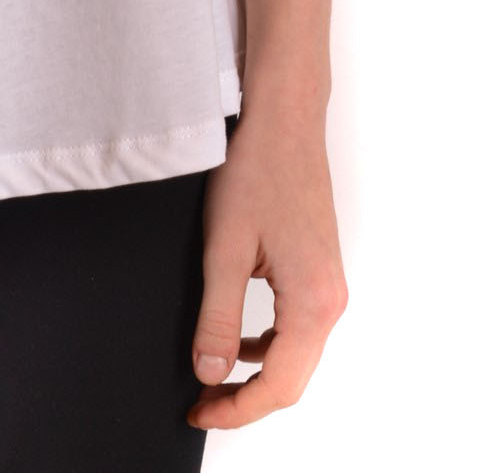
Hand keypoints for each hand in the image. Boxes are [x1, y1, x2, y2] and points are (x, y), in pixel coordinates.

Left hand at [187, 95, 348, 429]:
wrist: (282, 120)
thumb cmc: (256, 171)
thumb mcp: (224, 248)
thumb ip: (217, 317)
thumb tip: (210, 371)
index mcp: (313, 302)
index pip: (279, 385)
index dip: (236, 408)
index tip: (199, 411)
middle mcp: (331, 299)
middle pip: (292, 377)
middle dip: (246, 398)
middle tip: (201, 402)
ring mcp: (329, 284)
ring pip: (296, 353)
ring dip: (257, 371)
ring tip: (210, 373)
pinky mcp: (318, 269)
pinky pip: (297, 325)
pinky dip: (267, 342)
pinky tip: (235, 335)